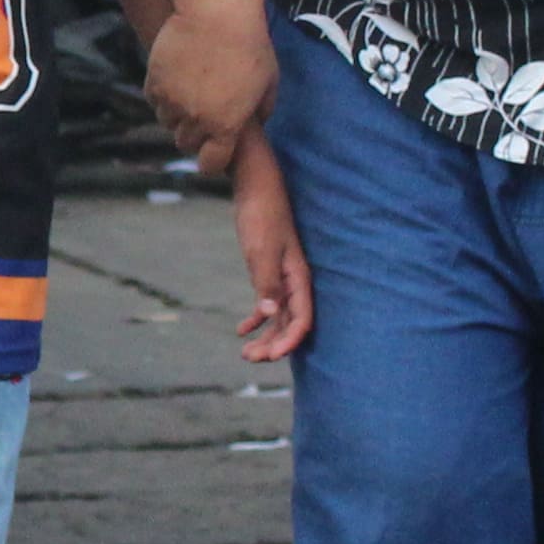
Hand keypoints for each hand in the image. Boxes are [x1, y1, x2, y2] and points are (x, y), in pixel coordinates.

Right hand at [145, 0, 280, 168]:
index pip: (211, 164)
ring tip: (190, 91)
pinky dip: (163, 94)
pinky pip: (154, 100)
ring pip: (168, 122)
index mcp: (226, 126)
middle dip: (195, 134)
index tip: (214, 153)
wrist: (216, 13)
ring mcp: (172, 102)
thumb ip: (261, 111)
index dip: (212, 161)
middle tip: (204, 113)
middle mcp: (196, 120)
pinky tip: (176, 77)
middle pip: (186, 144)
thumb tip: (254, 124)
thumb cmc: (250, 45)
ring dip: (177, 114)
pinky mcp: (154, 83)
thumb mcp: (269, 83)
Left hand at [227, 128, 315, 362]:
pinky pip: (267, 303)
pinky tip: (241, 329)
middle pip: (289, 323)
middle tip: (249, 358)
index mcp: (299, 277)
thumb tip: (268, 315)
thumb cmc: (261, 214)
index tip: (271, 357)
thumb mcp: (261, 249)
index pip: (301, 319)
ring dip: (264, 336)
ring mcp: (282, 277)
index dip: (289, 341)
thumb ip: (266, 282)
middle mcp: (294, 281)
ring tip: (245, 353)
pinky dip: (256, 318)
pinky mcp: (269, 271)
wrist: (256, 186)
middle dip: (273, 345)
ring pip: (278, 316)